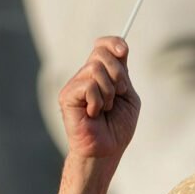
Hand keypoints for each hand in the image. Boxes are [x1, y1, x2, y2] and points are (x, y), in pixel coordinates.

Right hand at [57, 36, 139, 193]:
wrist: (106, 150)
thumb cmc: (117, 127)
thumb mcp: (127, 95)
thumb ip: (123, 72)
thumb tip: (121, 48)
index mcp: (100, 74)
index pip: (103, 46)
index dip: (113, 43)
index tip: (124, 51)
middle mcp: (85, 77)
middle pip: (101, 53)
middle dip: (117, 74)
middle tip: (117, 96)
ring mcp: (74, 86)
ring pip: (95, 69)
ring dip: (109, 92)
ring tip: (105, 109)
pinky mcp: (67, 96)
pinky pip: (88, 85)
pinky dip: (98, 101)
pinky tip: (94, 114)